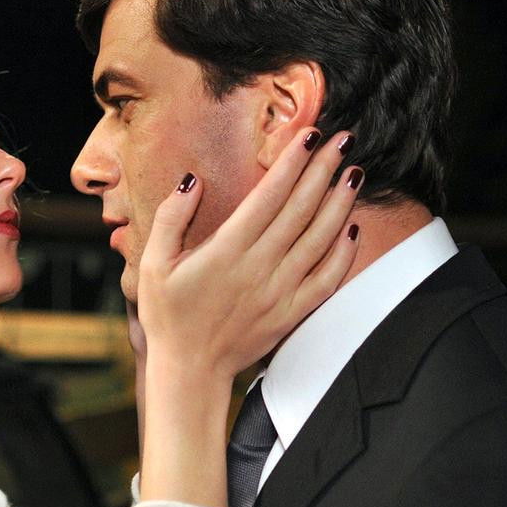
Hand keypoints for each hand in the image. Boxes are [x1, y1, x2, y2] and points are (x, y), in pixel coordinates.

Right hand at [137, 127, 361, 381]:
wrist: (189, 371)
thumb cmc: (167, 315)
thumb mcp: (152, 264)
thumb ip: (171, 219)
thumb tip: (192, 180)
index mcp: (226, 251)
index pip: (268, 196)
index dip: (291, 163)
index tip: (309, 135)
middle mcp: (259, 268)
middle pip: (300, 210)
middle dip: (323, 170)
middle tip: (342, 139)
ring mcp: (280, 292)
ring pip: (319, 239)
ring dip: (340, 204)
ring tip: (354, 173)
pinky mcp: (291, 314)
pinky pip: (326, 280)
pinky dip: (343, 254)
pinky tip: (352, 230)